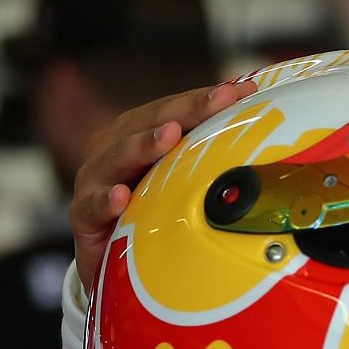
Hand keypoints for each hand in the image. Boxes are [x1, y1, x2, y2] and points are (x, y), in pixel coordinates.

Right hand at [71, 80, 242, 285]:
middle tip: (219, 99)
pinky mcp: (84, 216)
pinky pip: (92, 207)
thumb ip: (209, 158)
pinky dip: (106, 201)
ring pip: (118, 157)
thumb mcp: (181, 181)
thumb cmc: (151, 209)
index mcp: (141, 135)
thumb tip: (265, 134)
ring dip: (144, 145)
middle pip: (151, 124)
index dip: (207, 99)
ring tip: (169, 136)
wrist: (111, 258)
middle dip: (187, 111)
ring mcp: (96, 181)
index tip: (243, 90)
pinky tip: (121, 196)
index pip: (176, 110)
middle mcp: (116, 150)